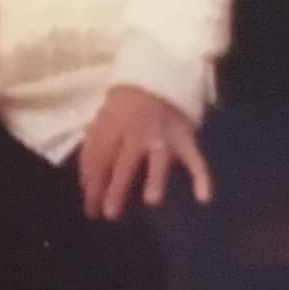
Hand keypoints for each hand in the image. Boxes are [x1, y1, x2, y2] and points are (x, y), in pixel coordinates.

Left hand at [79, 85, 211, 220]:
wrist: (158, 75)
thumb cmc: (125, 102)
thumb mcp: (102, 118)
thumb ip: (93, 146)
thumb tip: (84, 179)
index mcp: (112, 126)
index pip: (100, 159)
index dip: (93, 183)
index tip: (89, 208)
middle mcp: (136, 133)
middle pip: (124, 163)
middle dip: (116, 189)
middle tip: (110, 214)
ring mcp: (163, 136)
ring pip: (158, 160)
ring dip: (155, 178)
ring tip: (151, 201)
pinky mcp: (185, 138)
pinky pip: (195, 158)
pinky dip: (202, 176)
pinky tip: (204, 197)